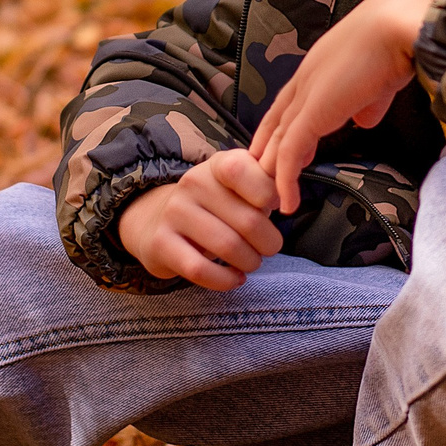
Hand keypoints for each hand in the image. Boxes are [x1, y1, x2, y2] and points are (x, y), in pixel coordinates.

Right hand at [117, 148, 284, 290]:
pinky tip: (235, 278)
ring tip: (252, 262)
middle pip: (248, 220)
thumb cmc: (216, 205)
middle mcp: (193, 183)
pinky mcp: (161, 243)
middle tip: (269, 248)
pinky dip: (225, 280)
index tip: (276, 209)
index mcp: (217, 165)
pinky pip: (200, 270)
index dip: (269, 194)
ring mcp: (174, 213)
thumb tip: (287, 198)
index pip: (243, 171)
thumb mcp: (238, 186)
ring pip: (227, 247)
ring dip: (250, 262)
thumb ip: (265, 184)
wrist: (158, 220)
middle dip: (269, 242)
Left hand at [248, 0, 437, 213]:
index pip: (291, 102)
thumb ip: (369, 100)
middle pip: (276, 121)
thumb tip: (363, 120)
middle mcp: (306, 77)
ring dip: (272, 170)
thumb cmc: (399, 39)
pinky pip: (290, 153)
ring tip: (269, 200)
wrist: (399, 25)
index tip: (275, 150)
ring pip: (278, 140)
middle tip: (260, 180)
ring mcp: (306, 95)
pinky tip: (288, 202)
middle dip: (266, 151)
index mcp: (321, 64)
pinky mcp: (312, 113)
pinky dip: (286, 179)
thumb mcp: (381, 77)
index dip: (281, 126)